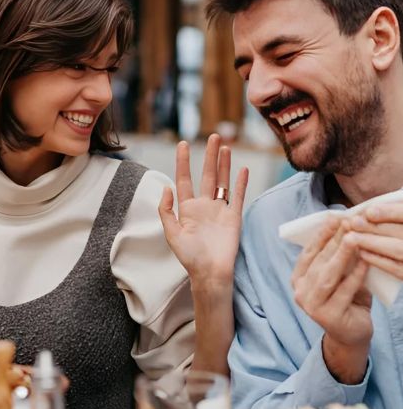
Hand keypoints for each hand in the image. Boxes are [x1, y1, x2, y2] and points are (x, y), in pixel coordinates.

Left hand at [158, 134, 247, 283]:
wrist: (210, 272)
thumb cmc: (190, 257)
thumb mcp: (171, 234)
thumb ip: (166, 210)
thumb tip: (166, 188)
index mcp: (187, 209)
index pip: (184, 179)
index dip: (183, 162)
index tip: (183, 144)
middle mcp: (204, 206)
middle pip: (207, 175)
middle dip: (209, 156)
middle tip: (213, 136)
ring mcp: (220, 210)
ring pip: (223, 181)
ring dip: (224, 164)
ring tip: (225, 146)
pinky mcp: (234, 217)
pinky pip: (238, 196)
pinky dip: (241, 182)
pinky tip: (243, 169)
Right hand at [292, 217, 372, 347]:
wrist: (351, 334)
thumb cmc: (346, 299)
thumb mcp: (338, 276)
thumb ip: (337, 258)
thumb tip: (346, 227)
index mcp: (298, 279)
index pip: (308, 252)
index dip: (321, 234)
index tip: (334, 217)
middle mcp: (300, 292)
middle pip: (319, 261)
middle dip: (334, 240)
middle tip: (347, 222)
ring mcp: (312, 306)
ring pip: (328, 276)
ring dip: (341, 255)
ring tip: (354, 238)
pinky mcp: (328, 317)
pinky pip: (344, 291)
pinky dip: (355, 275)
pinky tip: (365, 261)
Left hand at [342, 202, 402, 278]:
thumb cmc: (398, 227)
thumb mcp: (400, 214)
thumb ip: (395, 207)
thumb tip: (374, 205)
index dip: (390, 212)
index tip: (369, 211)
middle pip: (400, 232)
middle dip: (375, 227)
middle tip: (353, 223)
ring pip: (397, 249)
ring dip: (372, 242)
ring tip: (352, 236)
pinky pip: (397, 268)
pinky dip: (378, 260)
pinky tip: (362, 252)